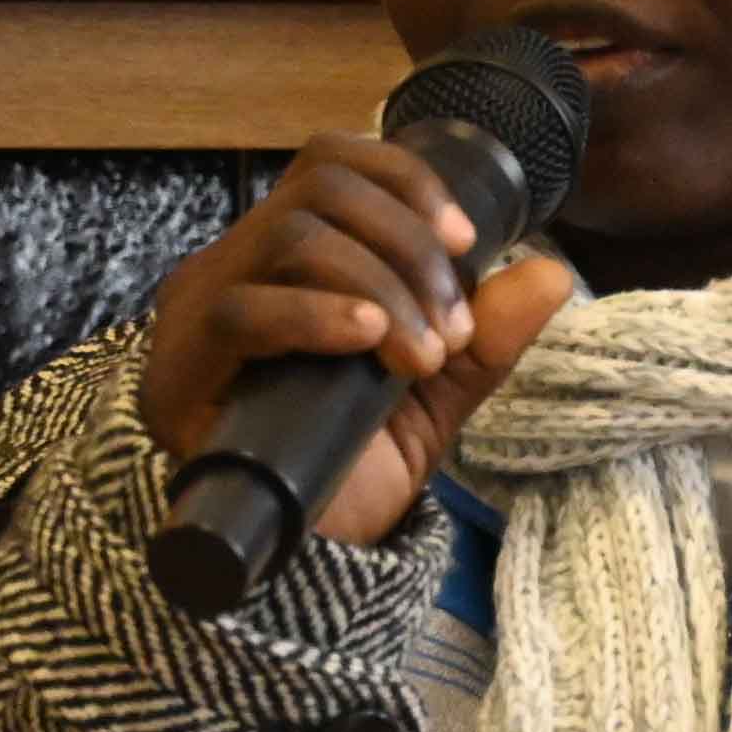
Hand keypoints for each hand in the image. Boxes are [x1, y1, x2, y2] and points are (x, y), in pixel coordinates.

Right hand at [138, 135, 576, 547]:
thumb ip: (483, 337)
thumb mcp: (432, 397)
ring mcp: (198, 313)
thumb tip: (552, 272)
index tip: (466, 240)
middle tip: (449, 329)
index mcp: (283, 259)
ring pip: (290, 238)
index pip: (330, 163)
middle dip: (407, 246)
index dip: (404, 182)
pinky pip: (241, 310)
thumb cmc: (349, 470)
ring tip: (420, 358)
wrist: (302, 568)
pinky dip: (317, 314)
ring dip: (380, 287)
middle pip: (320, 189)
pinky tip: (368, 340)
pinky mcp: (179, 370)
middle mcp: (232, 268)